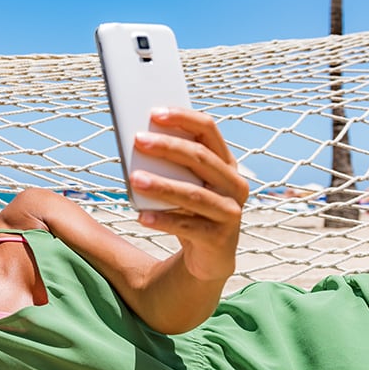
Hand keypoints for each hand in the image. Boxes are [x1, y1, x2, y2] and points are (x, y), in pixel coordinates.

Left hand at [130, 107, 247, 282]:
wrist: (209, 257)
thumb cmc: (190, 210)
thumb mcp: (183, 182)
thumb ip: (168, 162)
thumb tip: (135, 140)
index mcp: (225, 162)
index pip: (208, 129)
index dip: (183, 117)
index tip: (154, 112)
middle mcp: (234, 184)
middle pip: (201, 158)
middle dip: (168, 146)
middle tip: (138, 140)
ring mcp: (230, 212)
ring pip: (194, 193)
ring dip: (163, 185)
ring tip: (134, 179)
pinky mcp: (219, 239)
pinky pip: (188, 226)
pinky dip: (163, 220)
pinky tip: (141, 216)